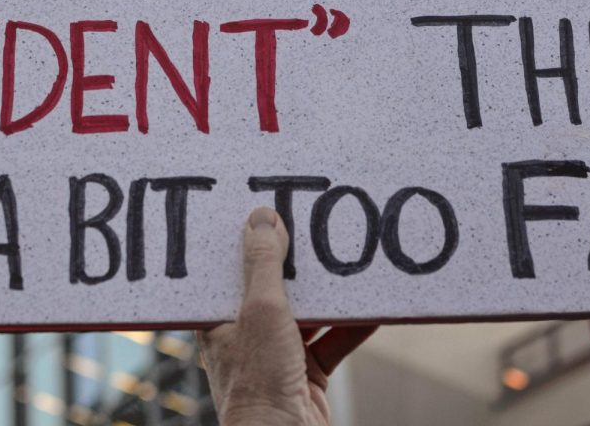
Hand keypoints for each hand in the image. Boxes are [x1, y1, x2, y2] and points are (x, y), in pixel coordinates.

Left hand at [198, 207, 377, 425]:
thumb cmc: (258, 381)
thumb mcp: (261, 310)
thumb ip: (263, 263)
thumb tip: (262, 217)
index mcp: (217, 319)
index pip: (226, 269)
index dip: (243, 240)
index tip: (262, 208)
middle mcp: (243, 335)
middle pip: (271, 286)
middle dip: (295, 262)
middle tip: (313, 224)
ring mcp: (276, 355)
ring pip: (306, 312)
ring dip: (328, 293)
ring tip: (348, 260)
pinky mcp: (307, 373)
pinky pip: (332, 340)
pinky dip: (352, 325)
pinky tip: (372, 306)